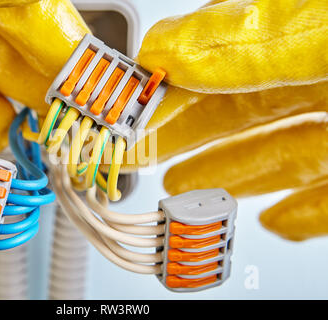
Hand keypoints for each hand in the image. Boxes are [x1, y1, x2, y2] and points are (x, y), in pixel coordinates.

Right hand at [125, 0, 326, 240]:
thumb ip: (259, 44)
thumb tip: (171, 51)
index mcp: (312, 36)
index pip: (229, 52)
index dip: (177, 77)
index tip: (133, 98)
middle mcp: (327, 82)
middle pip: (243, 111)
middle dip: (186, 132)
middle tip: (140, 147)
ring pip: (283, 153)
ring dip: (230, 174)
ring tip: (183, 186)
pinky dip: (301, 214)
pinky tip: (275, 222)